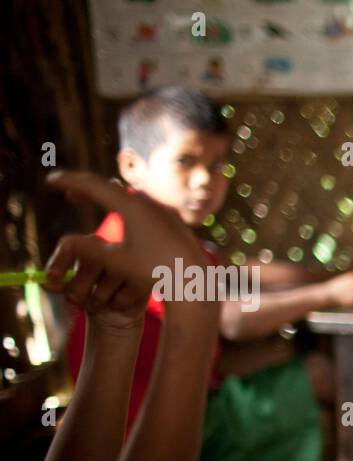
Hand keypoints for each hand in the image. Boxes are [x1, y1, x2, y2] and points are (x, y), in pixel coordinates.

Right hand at [44, 171, 207, 327]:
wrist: (194, 280)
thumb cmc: (153, 272)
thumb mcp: (116, 261)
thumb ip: (89, 250)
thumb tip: (66, 243)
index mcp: (131, 206)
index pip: (93, 186)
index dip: (69, 181)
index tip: (51, 181)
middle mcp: (149, 202)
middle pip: (110, 187)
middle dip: (86, 188)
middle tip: (67, 191)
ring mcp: (164, 209)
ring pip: (127, 195)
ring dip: (106, 196)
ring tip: (88, 199)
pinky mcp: (174, 220)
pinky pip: (142, 205)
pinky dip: (124, 205)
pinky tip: (119, 215)